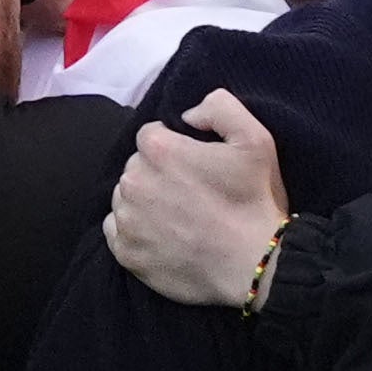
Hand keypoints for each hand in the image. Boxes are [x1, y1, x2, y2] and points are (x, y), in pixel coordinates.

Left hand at [105, 89, 289, 305]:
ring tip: (178, 216)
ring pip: (125, 197)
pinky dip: (133, 229)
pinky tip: (162, 235)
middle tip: (189, 193)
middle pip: (136, 166)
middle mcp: (133, 181)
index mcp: (158, 150)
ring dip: (145, 200)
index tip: (194, 165)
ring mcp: (127, 218)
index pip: (151, 136)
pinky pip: (116, 229)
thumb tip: (188, 115)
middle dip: (157, 173)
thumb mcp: (254, 138)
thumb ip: (219, 107)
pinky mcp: (125, 251)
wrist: (253, 263)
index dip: (174, 147)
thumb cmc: (254, 200)